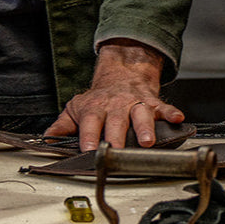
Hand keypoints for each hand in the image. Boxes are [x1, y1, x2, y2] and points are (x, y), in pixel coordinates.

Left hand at [43, 39, 182, 150]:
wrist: (122, 73)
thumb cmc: (99, 97)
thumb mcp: (77, 107)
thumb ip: (62, 125)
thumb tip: (46, 140)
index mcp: (95, 109)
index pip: (90, 123)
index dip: (89, 136)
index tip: (89, 149)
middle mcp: (115, 106)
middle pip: (116, 121)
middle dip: (118, 136)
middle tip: (119, 150)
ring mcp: (135, 103)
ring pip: (140, 115)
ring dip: (144, 127)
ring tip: (147, 140)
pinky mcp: (152, 102)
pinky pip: (163, 107)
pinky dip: (171, 113)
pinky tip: (178, 118)